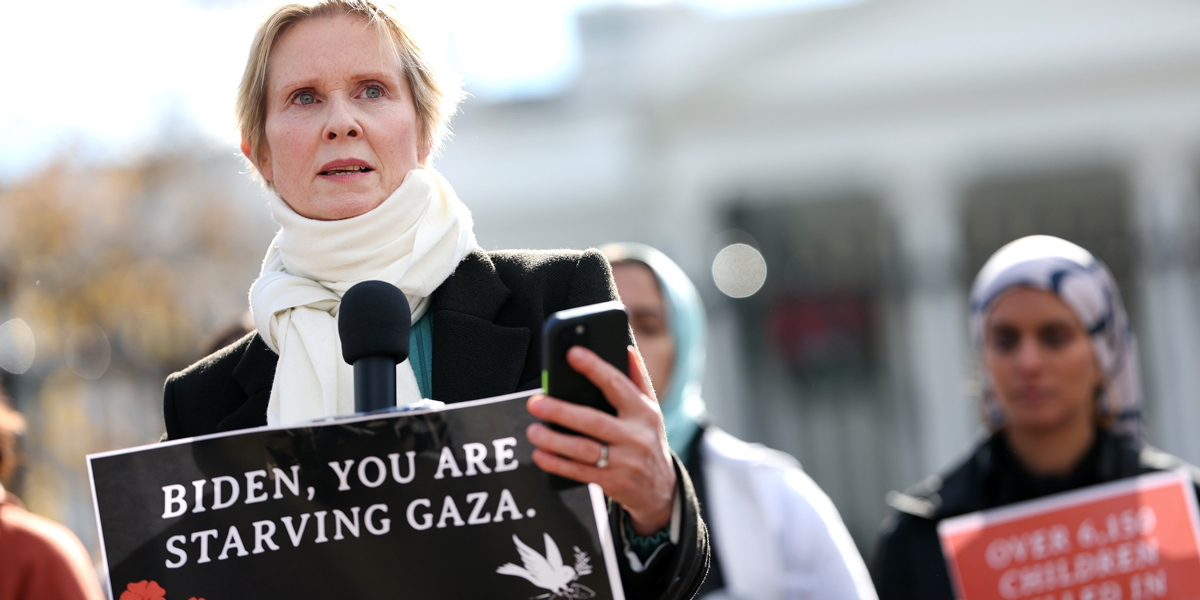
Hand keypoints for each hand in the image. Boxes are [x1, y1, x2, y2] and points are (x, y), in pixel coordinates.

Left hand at [526, 346, 676, 534]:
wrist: (660, 489)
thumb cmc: (648, 439)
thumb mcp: (651, 409)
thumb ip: (637, 379)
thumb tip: (626, 347)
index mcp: (643, 411)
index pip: (617, 385)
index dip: (595, 368)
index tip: (572, 353)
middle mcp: (635, 436)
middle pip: (594, 421)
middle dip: (562, 411)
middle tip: (535, 403)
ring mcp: (624, 462)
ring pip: (584, 449)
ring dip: (554, 440)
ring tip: (533, 430)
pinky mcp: (612, 483)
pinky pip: (579, 472)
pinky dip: (557, 464)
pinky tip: (540, 454)